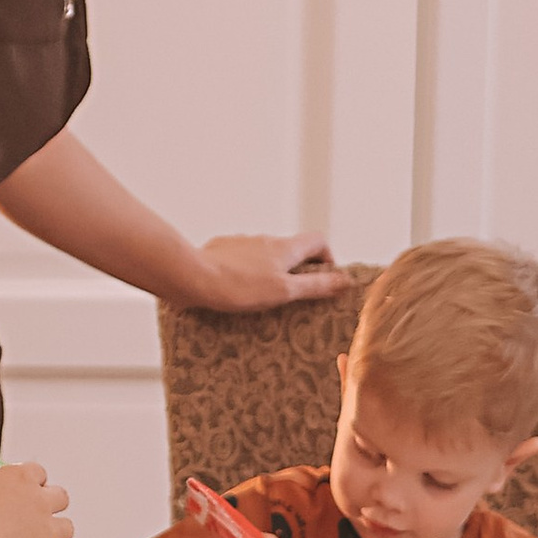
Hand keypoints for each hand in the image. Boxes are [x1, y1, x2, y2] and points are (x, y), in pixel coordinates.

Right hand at [0, 426, 78, 537]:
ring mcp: (46, 531)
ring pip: (66, 528)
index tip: (23, 483)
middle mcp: (40, 502)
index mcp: (22, 479)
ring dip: (61, 531)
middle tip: (41, 508)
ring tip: (52, 536)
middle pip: (59, 497)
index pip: (37, 471)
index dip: (32, 478)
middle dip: (53, 502)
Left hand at [187, 231, 347, 314]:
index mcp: (285, 247)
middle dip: (296, 270)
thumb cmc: (239, 287)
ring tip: (260, 298)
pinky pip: (240, 259)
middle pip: (291, 249)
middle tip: (292, 296)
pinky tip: (234, 291)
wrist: (193, 277)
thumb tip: (345, 280)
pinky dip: (244, 272)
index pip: (319, 240)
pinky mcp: (221, 250)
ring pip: (264, 255)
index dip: (327, 258)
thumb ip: (315, 286)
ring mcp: (241, 242)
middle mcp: (265, 239)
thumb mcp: (284, 291)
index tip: (323, 280)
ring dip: (269, 271)